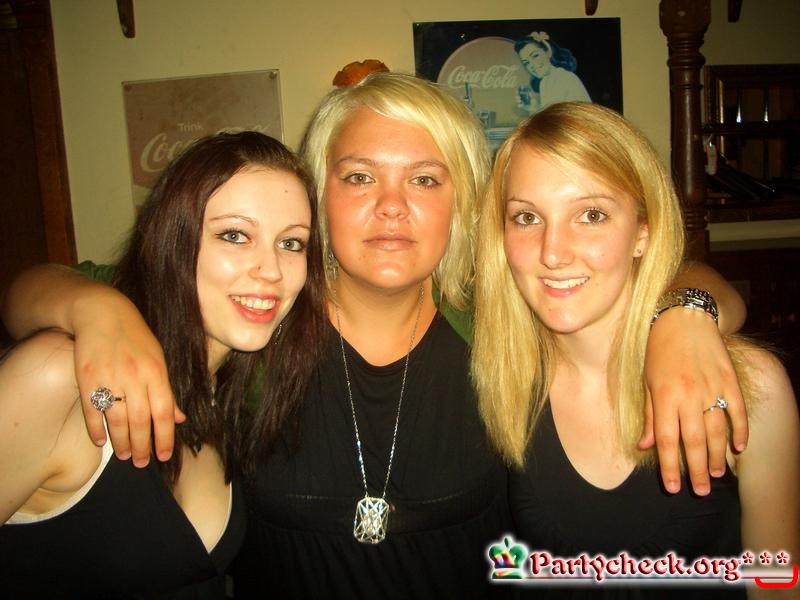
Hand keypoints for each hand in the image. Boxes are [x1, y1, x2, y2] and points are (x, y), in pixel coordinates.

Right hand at [72, 288, 183, 466]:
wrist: (102, 313)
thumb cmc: (135, 338)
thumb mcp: (158, 359)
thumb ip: (167, 390)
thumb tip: (180, 418)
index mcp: (156, 372)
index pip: (164, 412)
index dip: (165, 437)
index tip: (164, 456)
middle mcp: (134, 376)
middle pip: (141, 420)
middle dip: (142, 446)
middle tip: (141, 463)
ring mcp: (109, 377)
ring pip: (117, 419)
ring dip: (121, 441)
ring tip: (125, 456)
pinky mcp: (86, 377)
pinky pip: (91, 410)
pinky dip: (96, 428)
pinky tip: (100, 441)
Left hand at [639, 308, 746, 494]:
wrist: (684, 318)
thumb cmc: (658, 350)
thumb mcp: (646, 381)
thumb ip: (650, 415)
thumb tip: (646, 446)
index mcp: (664, 396)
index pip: (667, 440)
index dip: (670, 466)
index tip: (673, 487)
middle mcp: (688, 395)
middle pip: (695, 441)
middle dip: (697, 470)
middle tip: (699, 491)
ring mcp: (711, 387)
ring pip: (717, 430)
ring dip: (718, 456)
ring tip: (717, 474)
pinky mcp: (729, 379)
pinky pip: (737, 411)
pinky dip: (740, 431)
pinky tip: (739, 448)